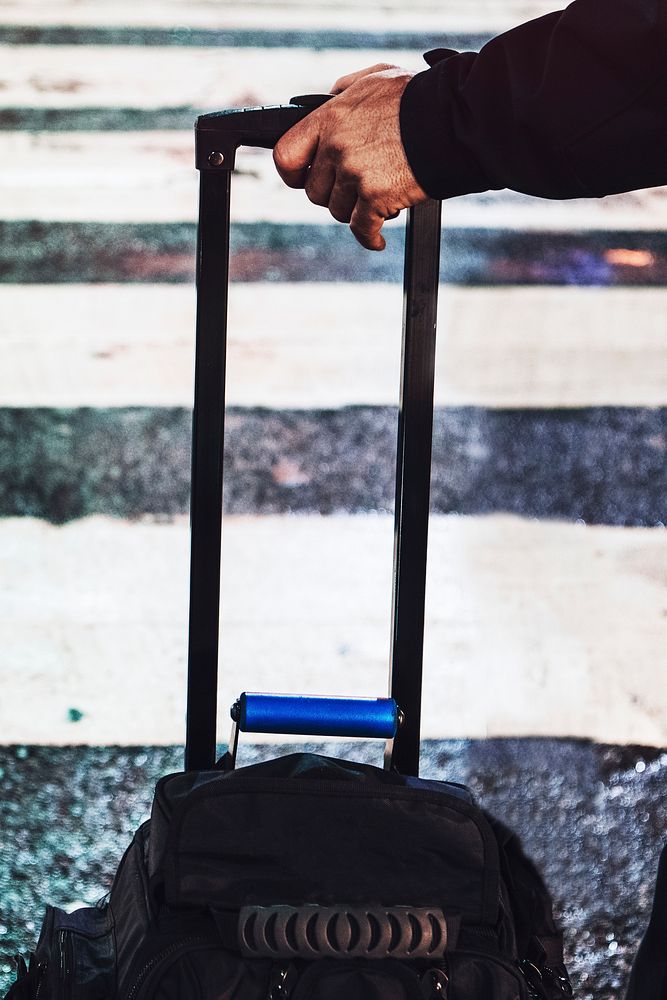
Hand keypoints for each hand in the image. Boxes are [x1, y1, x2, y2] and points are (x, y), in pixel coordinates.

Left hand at [273, 64, 427, 249]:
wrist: (454, 119)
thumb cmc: (419, 97)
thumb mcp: (375, 78)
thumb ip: (345, 90)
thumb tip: (329, 99)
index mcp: (330, 117)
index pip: (286, 154)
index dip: (292, 173)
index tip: (301, 179)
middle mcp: (336, 146)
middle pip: (315, 191)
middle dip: (333, 194)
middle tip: (354, 189)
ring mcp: (355, 173)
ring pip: (338, 211)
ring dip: (356, 211)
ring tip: (376, 201)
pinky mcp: (376, 197)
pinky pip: (362, 230)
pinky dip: (370, 237)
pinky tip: (377, 238)